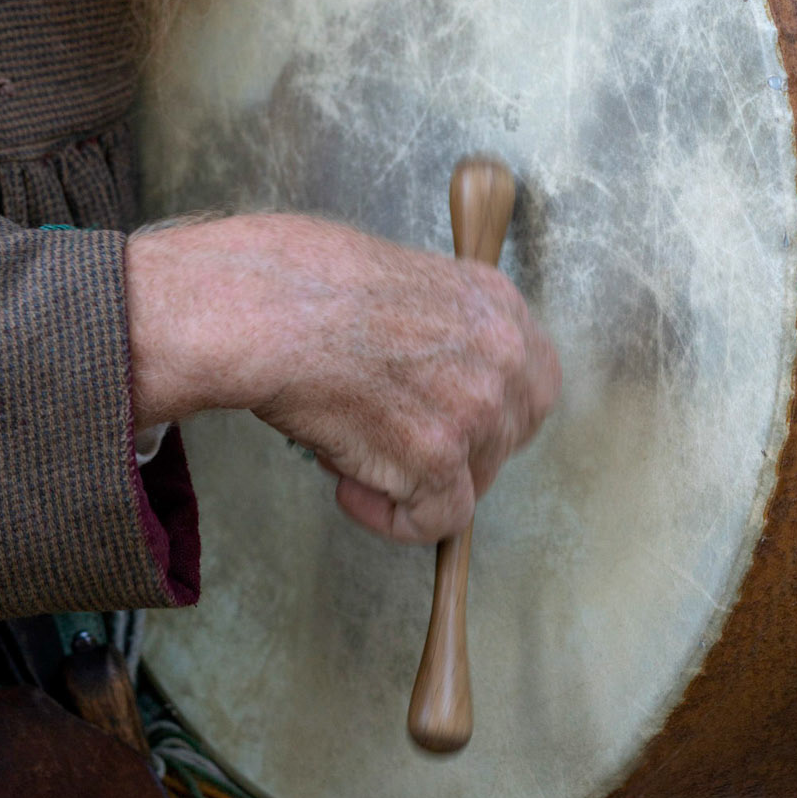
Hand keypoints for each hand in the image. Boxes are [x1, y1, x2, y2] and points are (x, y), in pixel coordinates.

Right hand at [124, 213, 559, 543]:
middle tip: (396, 443)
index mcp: (493, 301)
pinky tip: (346, 485)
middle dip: (456, 452)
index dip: (495, 410)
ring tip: (350, 447)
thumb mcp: (396, 276)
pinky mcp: (437, 461)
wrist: (262, 309)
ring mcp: (474, 410)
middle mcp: (501, 354)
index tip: (457, 422)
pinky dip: (388, 517)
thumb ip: (437, 324)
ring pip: (470, 482)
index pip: (534, 377)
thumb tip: (432, 369)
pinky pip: (433, 521)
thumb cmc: (299, 280)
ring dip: (413, 480)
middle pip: (508, 437)